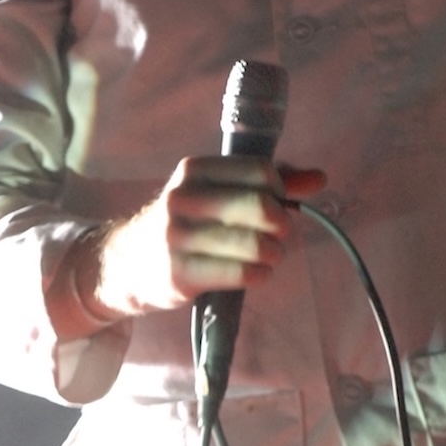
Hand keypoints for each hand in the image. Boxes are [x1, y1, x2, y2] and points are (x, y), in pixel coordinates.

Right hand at [85, 155, 326, 318]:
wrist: (126, 263)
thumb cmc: (185, 223)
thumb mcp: (216, 193)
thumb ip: (268, 183)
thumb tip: (319, 179)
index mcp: (193, 170)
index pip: (260, 171)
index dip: (281, 189)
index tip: (276, 202)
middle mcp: (182, 199)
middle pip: (262, 207)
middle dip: (282, 224)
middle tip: (279, 234)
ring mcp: (178, 238)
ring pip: (256, 244)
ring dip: (274, 254)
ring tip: (268, 256)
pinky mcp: (180, 275)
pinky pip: (242, 274)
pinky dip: (259, 274)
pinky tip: (254, 273)